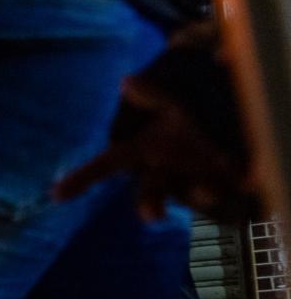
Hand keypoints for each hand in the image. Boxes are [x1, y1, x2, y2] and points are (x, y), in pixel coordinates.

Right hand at [55, 21, 256, 222]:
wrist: (225, 117)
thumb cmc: (187, 109)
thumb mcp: (172, 98)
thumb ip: (153, 94)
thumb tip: (128, 82)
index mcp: (141, 150)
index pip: (105, 166)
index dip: (81, 179)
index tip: (56, 194)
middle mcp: (161, 169)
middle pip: (149, 192)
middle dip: (150, 205)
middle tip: (152, 216)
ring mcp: (190, 178)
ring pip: (189, 194)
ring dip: (200, 193)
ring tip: (210, 186)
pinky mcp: (222, 184)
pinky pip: (225, 192)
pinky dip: (236, 185)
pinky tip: (244, 178)